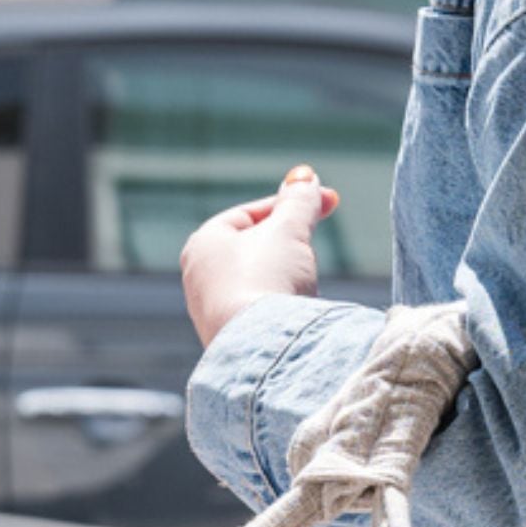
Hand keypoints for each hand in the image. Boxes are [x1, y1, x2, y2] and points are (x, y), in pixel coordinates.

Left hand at [181, 165, 336, 346]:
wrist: (261, 349)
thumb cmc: (266, 279)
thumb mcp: (289, 229)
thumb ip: (299, 202)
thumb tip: (305, 177)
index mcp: (203, 243)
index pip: (250, 213)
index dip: (290, 204)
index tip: (327, 201)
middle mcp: (199, 278)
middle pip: (254, 247)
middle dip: (289, 242)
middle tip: (315, 242)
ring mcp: (211, 313)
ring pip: (260, 281)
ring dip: (288, 276)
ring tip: (306, 285)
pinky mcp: (229, 342)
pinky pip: (262, 313)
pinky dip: (283, 306)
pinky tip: (298, 313)